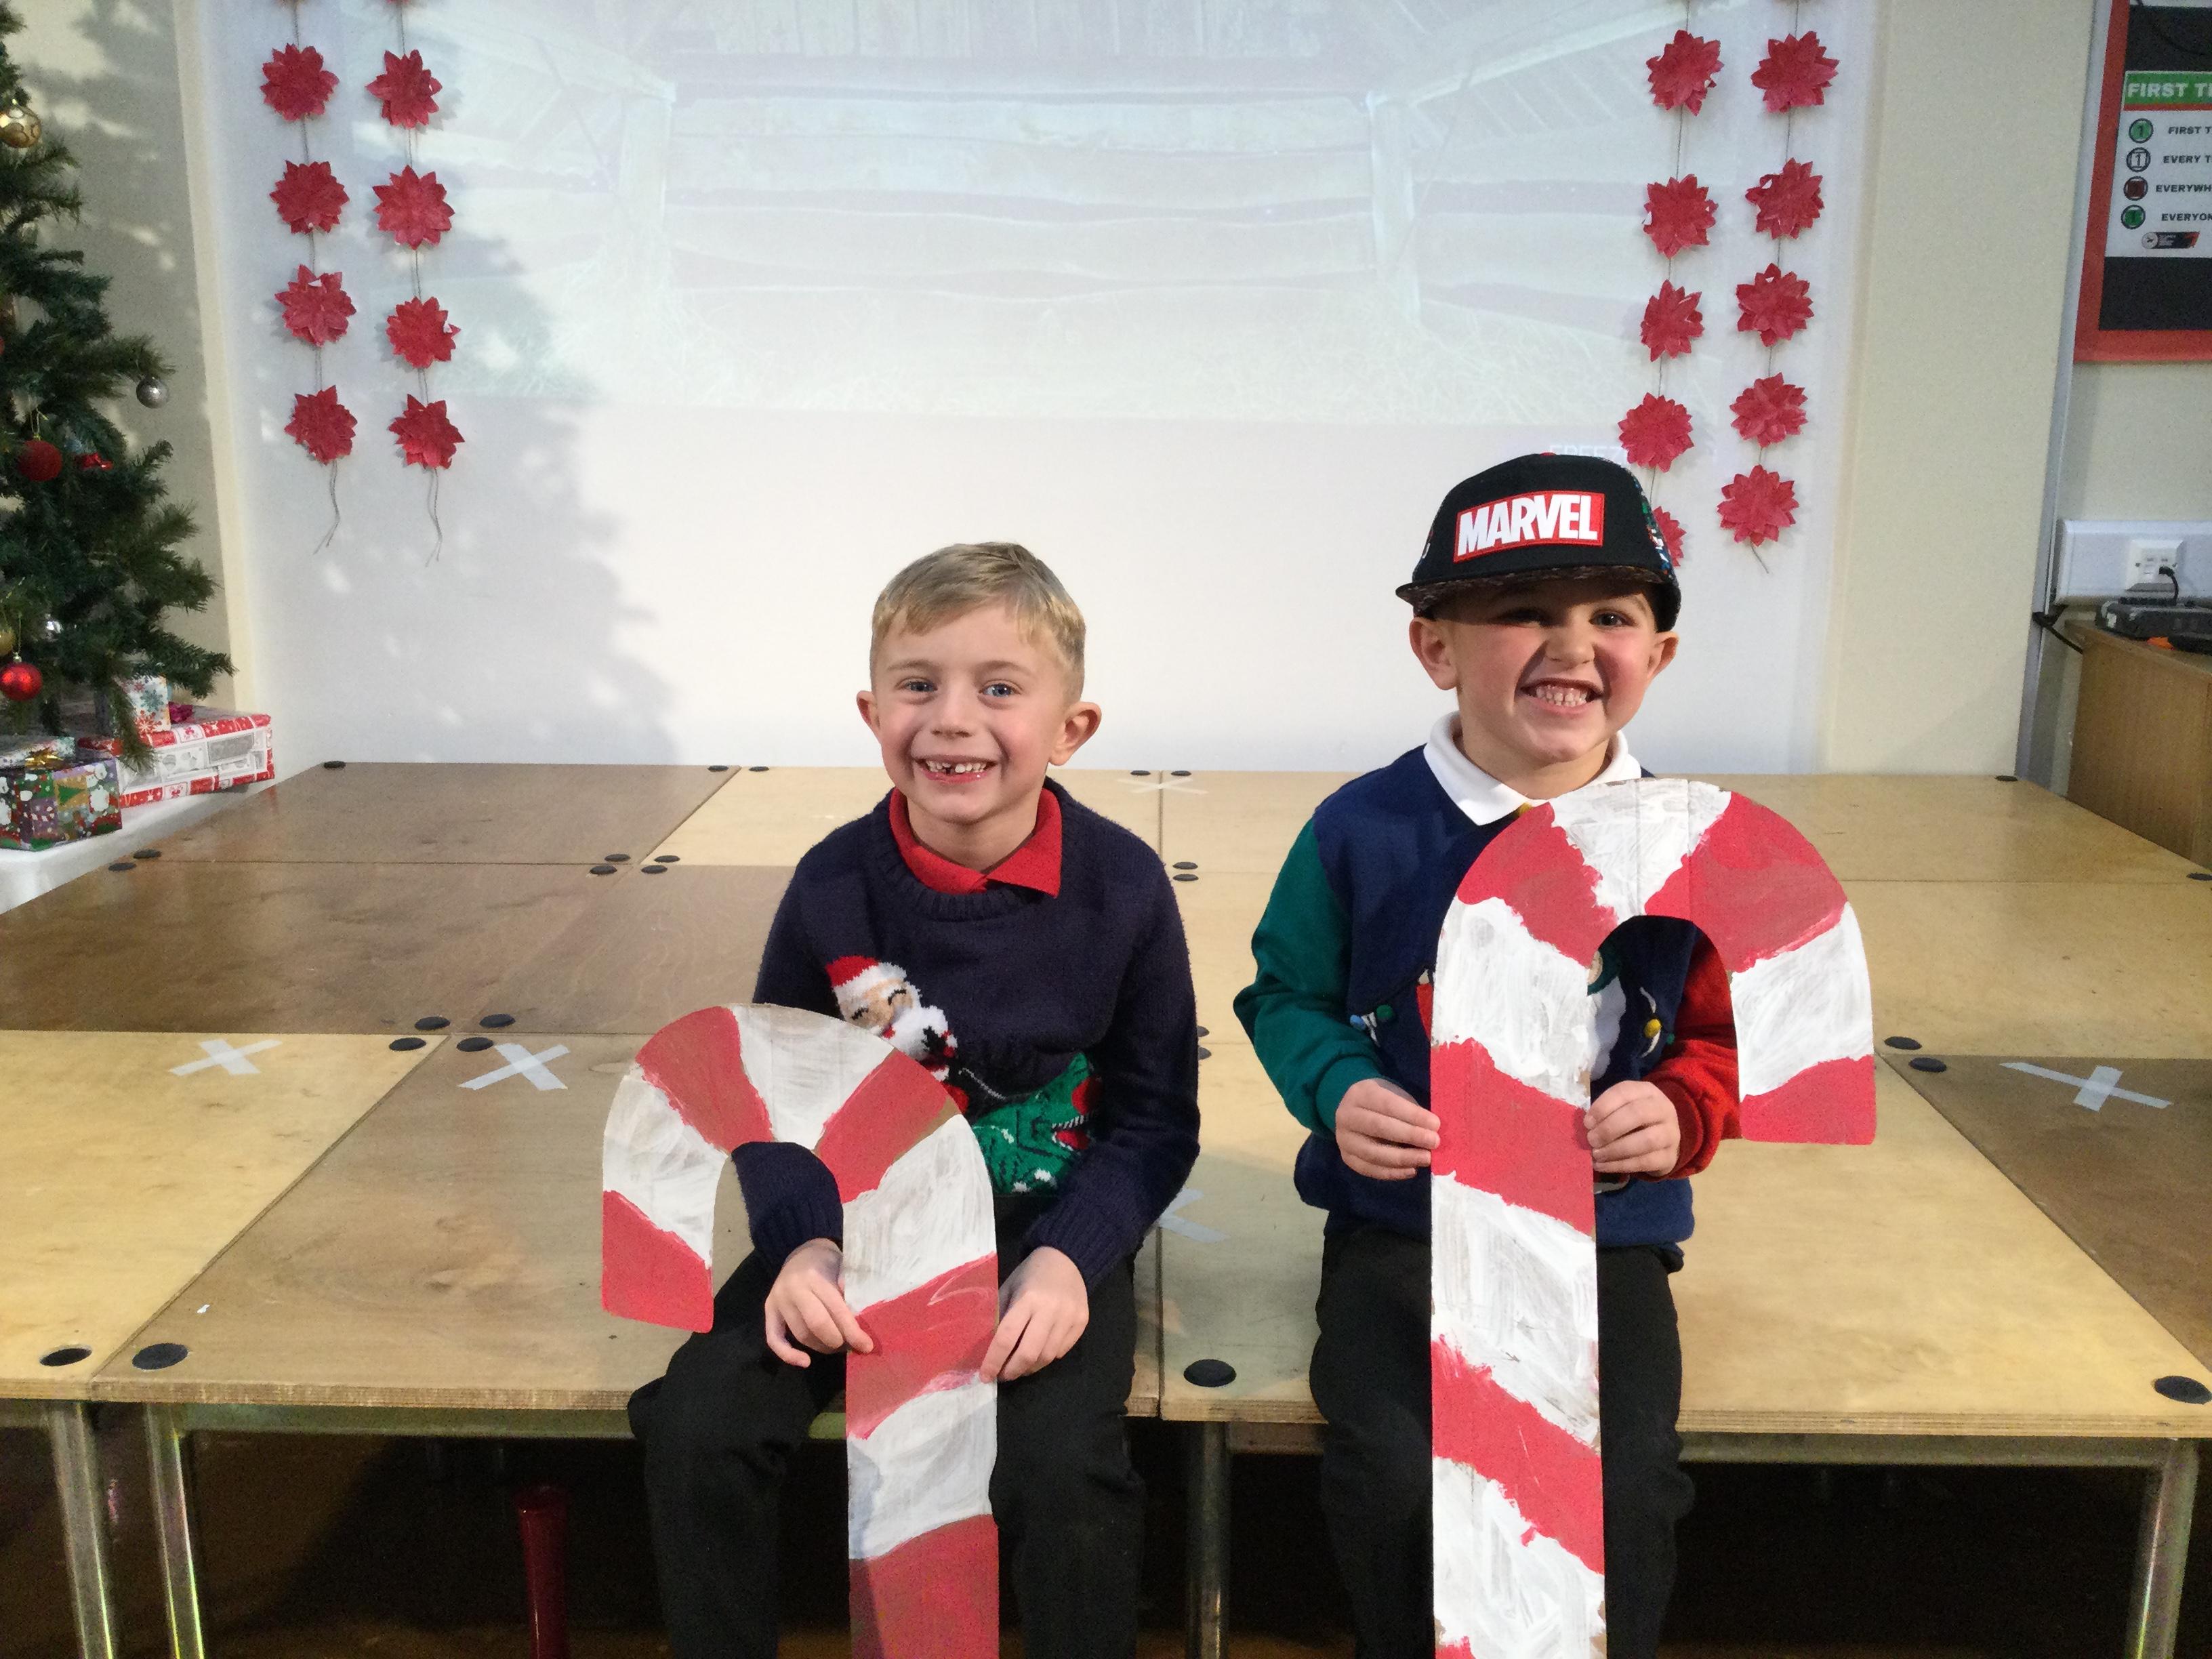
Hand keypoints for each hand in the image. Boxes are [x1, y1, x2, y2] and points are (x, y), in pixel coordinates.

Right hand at [764, 1238, 873, 1367]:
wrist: (802, 1252)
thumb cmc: (828, 1263)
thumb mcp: (843, 1267)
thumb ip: (850, 1289)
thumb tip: (859, 1318)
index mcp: (814, 1277)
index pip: (835, 1310)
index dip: (852, 1331)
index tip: (866, 1346)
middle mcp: (793, 1289)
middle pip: (816, 1325)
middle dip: (837, 1341)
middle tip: (851, 1346)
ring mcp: (778, 1300)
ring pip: (800, 1334)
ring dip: (820, 1347)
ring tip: (836, 1347)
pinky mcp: (769, 1310)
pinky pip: (774, 1338)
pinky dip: (788, 1354)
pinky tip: (805, 1362)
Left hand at [982, 1246, 1087, 1382]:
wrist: (1068, 1258)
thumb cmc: (1031, 1273)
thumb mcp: (1010, 1287)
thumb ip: (1000, 1315)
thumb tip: (989, 1348)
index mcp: (1027, 1299)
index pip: (1006, 1337)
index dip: (994, 1361)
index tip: (985, 1376)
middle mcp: (1050, 1310)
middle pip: (1029, 1353)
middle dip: (1012, 1370)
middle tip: (1003, 1375)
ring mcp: (1069, 1318)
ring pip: (1047, 1357)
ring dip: (1029, 1368)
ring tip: (1019, 1367)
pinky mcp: (1082, 1322)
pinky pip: (1061, 1351)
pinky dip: (1047, 1358)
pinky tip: (1038, 1353)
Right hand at [1334, 1077, 1439, 1180]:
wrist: (1354, 1111)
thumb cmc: (1383, 1102)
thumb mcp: (1395, 1096)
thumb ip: (1411, 1112)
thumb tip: (1433, 1132)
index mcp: (1361, 1094)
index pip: (1387, 1104)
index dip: (1412, 1115)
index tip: (1435, 1124)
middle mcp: (1346, 1116)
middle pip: (1379, 1127)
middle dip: (1410, 1135)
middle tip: (1434, 1142)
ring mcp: (1344, 1139)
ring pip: (1373, 1153)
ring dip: (1403, 1158)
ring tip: (1426, 1159)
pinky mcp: (1346, 1158)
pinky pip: (1369, 1169)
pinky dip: (1392, 1173)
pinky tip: (1411, 1170)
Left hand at [1586, 1080, 1680, 1176]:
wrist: (1664, 1141)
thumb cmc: (1635, 1121)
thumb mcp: (1623, 1108)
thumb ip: (1607, 1113)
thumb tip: (1587, 1127)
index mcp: (1647, 1092)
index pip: (1625, 1092)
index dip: (1603, 1107)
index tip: (1587, 1123)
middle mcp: (1663, 1109)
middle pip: (1638, 1114)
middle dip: (1610, 1128)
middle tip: (1591, 1140)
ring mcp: (1670, 1134)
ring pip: (1646, 1140)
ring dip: (1616, 1149)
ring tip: (1596, 1154)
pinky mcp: (1669, 1157)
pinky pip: (1645, 1162)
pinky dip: (1620, 1165)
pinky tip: (1603, 1166)